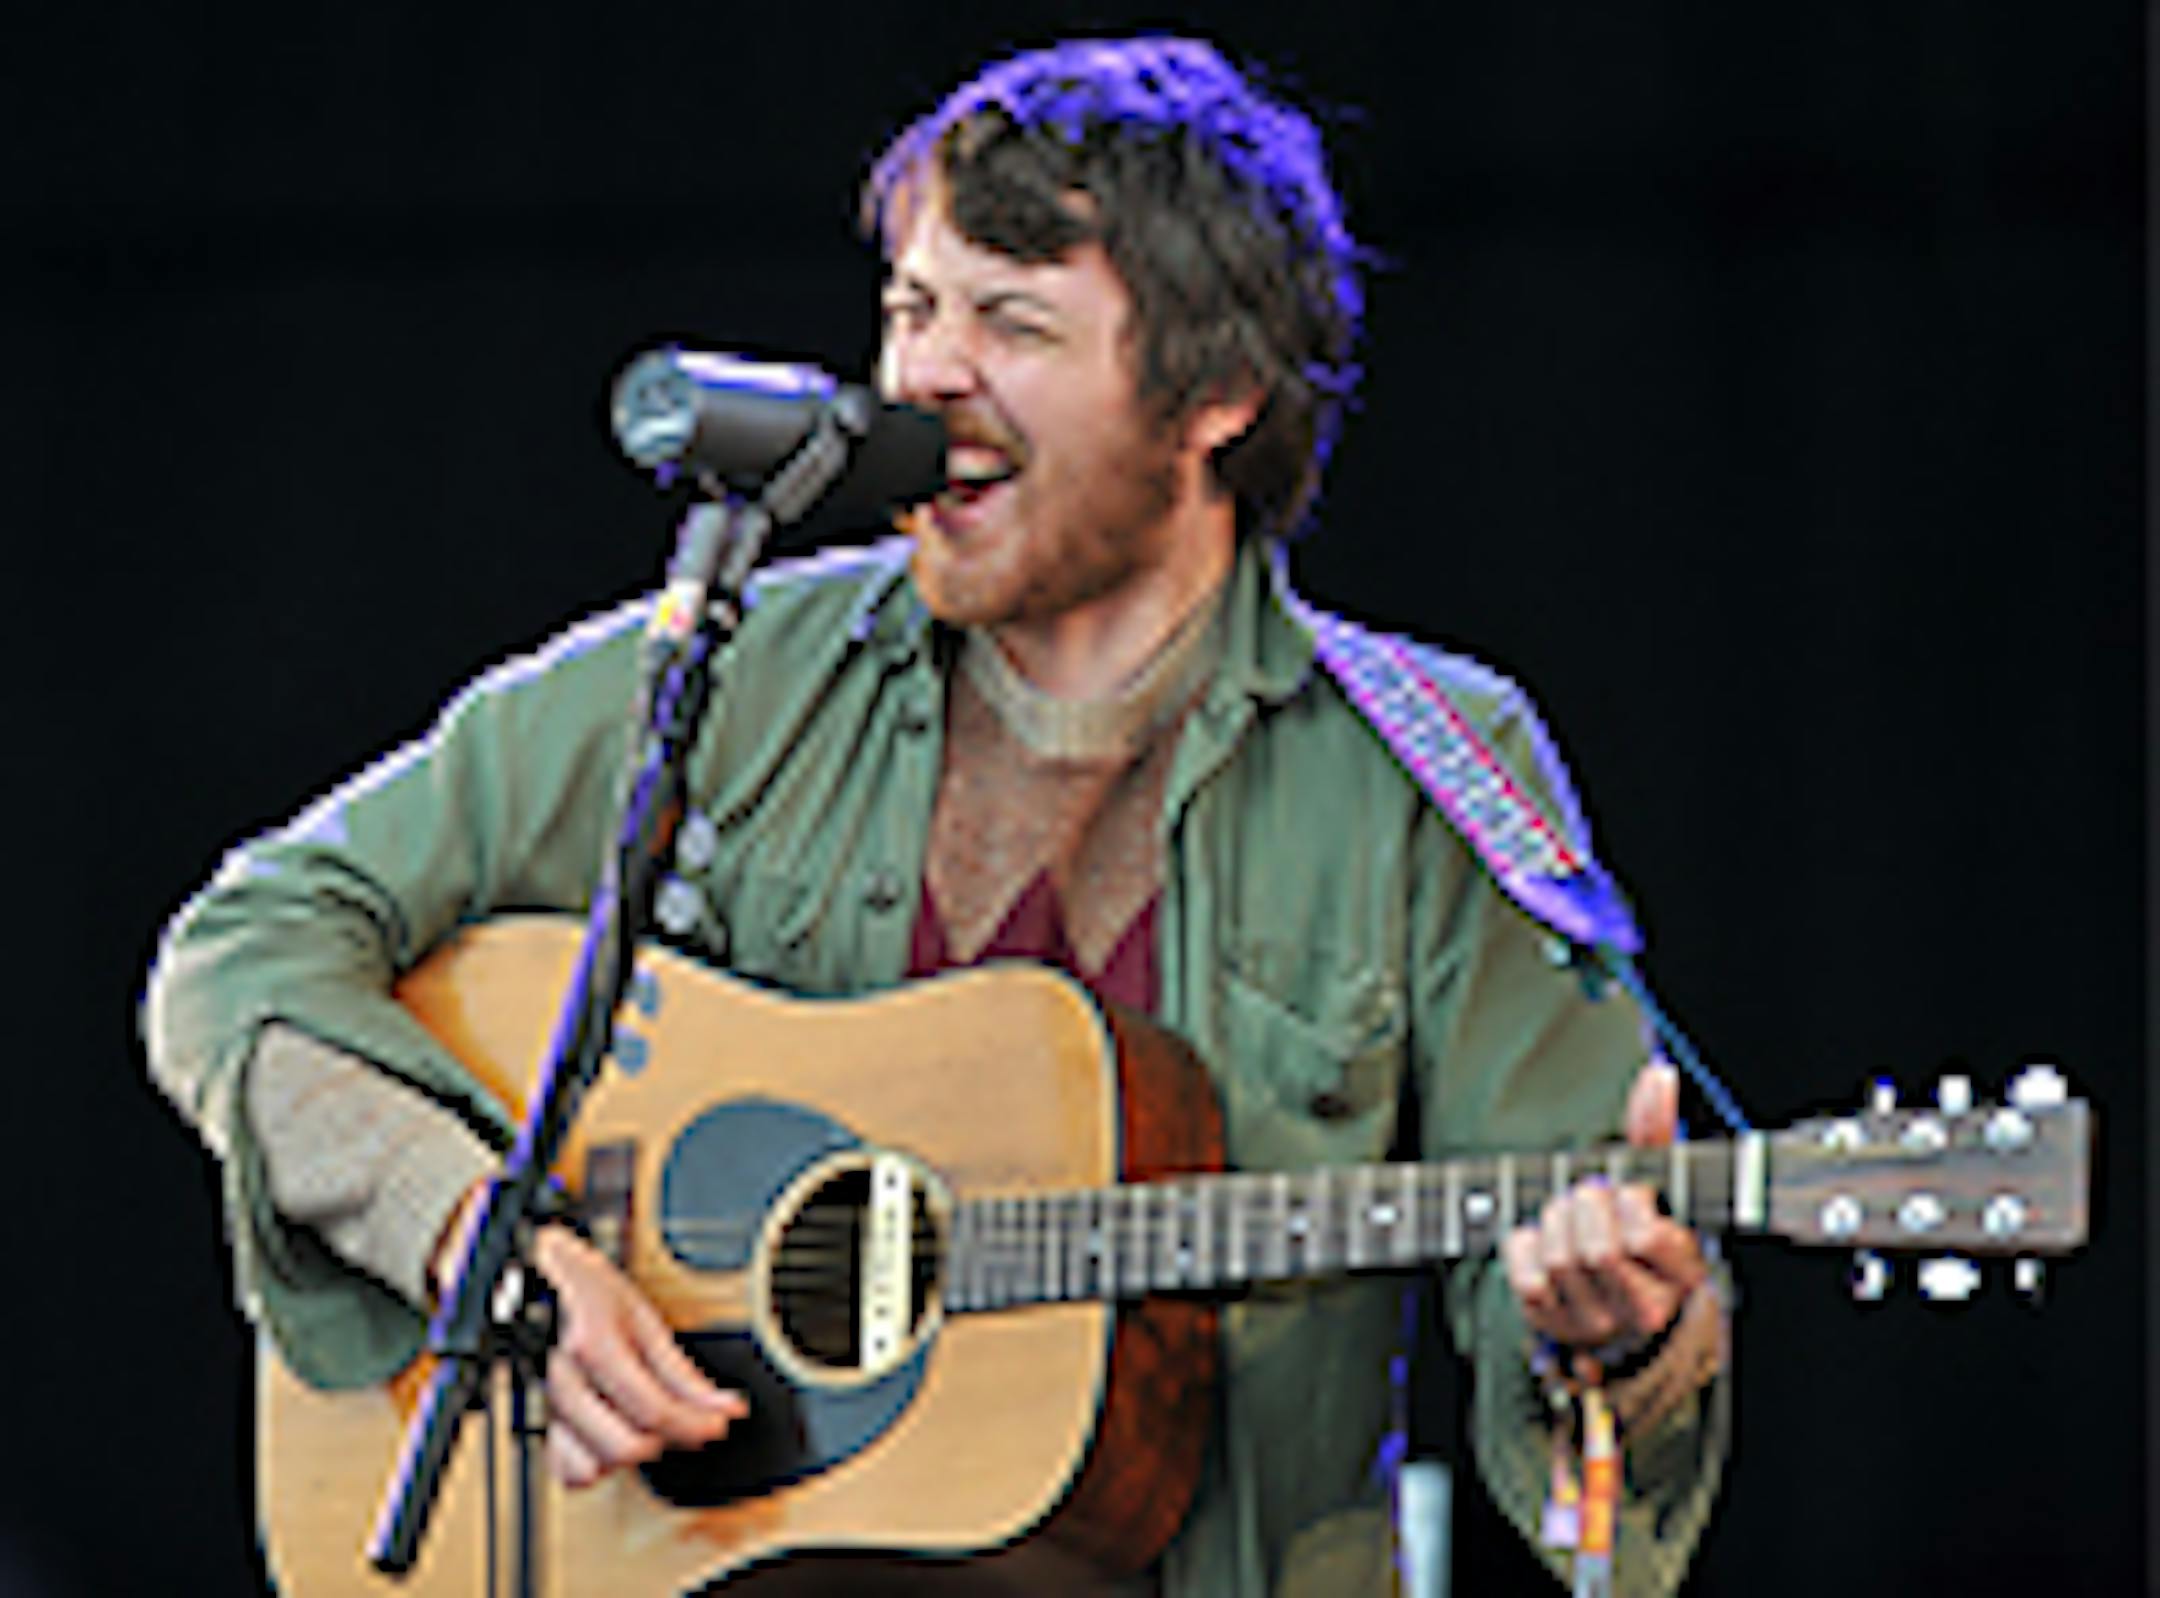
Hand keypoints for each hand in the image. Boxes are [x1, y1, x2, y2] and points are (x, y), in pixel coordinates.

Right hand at [431, 1186, 748, 1487]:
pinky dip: (594, 1466)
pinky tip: (614, 1438)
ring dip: (633, 1452)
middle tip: (684, 1421)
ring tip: (648, 1424)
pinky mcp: (538, 1419)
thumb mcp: (646, 1320)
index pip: (652, 1410)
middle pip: (625, 1446)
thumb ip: (684, 1374)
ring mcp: (546, 1401)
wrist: (534, 1279)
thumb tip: (727, 1409)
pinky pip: (561, 1469)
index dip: (694, 1425)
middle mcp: (563, 1378)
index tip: (717, 1423)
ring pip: (594, 1465)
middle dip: (667, 1439)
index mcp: (595, 1343)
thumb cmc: (587, 1291)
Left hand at [1501, 1061, 1706, 1363]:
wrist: (1617, 1303)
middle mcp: (1642, 1310)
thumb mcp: (1659, 1185)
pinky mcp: (1550, 1321)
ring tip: (1570, 1219)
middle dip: (1586, 1208)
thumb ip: (1655, 1131)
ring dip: (1556, 1222)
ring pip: (1560, 1258)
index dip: (1628, 1202)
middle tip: (1592, 1201)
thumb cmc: (1639, 1231)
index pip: (1646, 1235)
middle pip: (1597, 1249)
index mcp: (1682, 1275)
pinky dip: (1526, 1244)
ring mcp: (1595, 1323)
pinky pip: (1525, 1271)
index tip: (1630, 1195)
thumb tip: (1658, 1075)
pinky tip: (1544, 1243)